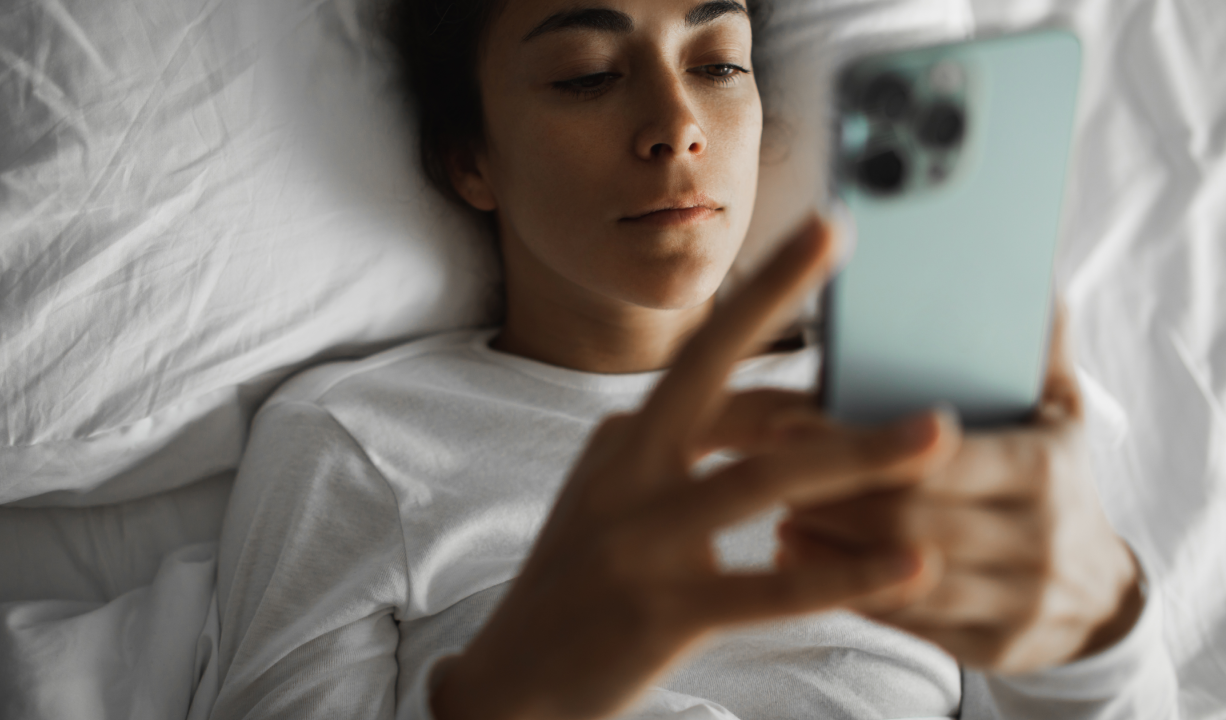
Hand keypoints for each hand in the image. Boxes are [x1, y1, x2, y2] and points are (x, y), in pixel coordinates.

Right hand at [431, 219, 954, 719]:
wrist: (511, 688)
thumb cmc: (579, 587)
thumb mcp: (616, 500)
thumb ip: (681, 455)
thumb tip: (771, 420)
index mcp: (622, 440)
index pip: (708, 373)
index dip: (779, 340)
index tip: (831, 288)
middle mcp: (626, 470)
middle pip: (710, 367)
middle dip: (775, 294)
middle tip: (839, 230)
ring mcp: (640, 538)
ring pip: (764, 479)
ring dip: (860, 455)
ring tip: (940, 437)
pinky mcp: (662, 610)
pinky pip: (771, 587)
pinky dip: (848, 573)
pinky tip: (912, 566)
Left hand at [784, 309, 1142, 673]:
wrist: (1100, 597)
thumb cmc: (1059, 485)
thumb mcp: (1062, 418)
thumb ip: (1040, 353)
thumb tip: (1034, 279)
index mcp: (1042, 470)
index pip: (934, 457)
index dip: (851, 444)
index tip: (786, 425)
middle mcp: (1035, 539)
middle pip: (904, 520)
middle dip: (828, 495)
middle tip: (768, 471)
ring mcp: (1015, 601)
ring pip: (895, 577)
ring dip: (825, 545)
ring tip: (777, 511)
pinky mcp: (989, 647)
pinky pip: (902, 623)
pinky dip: (842, 590)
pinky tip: (798, 557)